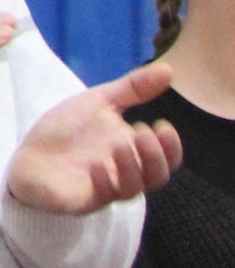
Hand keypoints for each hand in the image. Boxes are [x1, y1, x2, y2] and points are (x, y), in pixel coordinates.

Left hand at [5, 54, 183, 213]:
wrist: (31, 154)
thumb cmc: (68, 130)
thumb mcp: (101, 101)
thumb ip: (134, 88)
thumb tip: (169, 68)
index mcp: (134, 150)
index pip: (166, 157)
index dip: (171, 146)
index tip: (162, 125)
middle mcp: (126, 172)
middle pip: (157, 177)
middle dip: (156, 157)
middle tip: (144, 133)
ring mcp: (107, 188)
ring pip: (134, 189)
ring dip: (132, 167)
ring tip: (120, 144)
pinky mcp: (86, 199)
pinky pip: (103, 196)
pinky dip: (103, 181)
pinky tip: (95, 165)